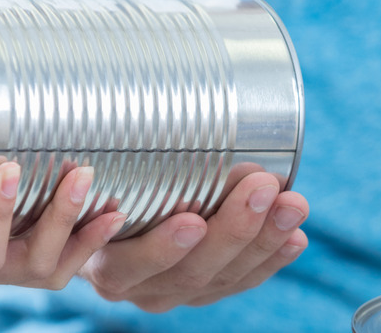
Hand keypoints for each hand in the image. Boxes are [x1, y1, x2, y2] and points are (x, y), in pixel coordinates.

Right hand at [77, 170, 308, 311]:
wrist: (97, 231)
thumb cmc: (93, 196)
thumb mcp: (86, 181)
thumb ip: (101, 159)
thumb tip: (105, 89)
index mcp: (105, 266)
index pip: (131, 265)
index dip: (162, 249)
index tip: (191, 220)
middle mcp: (139, 287)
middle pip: (190, 273)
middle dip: (232, 231)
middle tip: (260, 187)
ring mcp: (173, 292)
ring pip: (223, 278)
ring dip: (262, 241)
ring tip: (291, 203)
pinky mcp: (202, 290)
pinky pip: (241, 282)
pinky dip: (271, 260)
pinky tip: (294, 238)